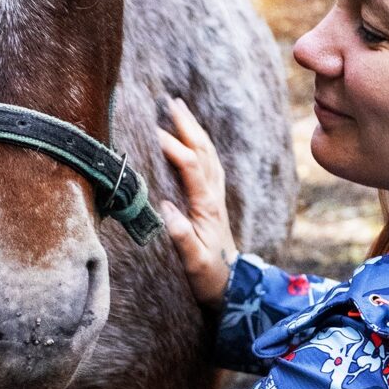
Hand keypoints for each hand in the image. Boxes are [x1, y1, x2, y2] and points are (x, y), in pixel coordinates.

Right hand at [157, 98, 237, 307]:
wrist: (233, 287)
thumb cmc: (210, 277)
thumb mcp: (194, 262)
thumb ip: (181, 236)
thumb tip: (165, 209)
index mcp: (207, 206)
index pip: (190, 167)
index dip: (174, 147)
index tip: (154, 131)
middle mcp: (214, 196)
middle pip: (202, 151)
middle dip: (187, 125)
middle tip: (171, 102)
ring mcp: (216, 197)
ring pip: (208, 154)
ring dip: (194, 130)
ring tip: (179, 110)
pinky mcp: (214, 201)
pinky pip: (209, 164)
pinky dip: (200, 145)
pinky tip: (192, 139)